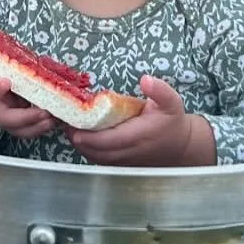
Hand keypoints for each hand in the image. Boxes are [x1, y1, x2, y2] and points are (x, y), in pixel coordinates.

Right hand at [0, 27, 56, 149]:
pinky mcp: (18, 110)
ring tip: (54, 118)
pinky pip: (28, 125)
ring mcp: (5, 109)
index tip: (6, 82)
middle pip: (4, 118)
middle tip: (44, 112)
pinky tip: (57, 116)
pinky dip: (42, 124)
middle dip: (24, 118)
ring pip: (18, 128)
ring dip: (37, 126)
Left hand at [69, 76, 216, 167]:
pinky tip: (80, 135)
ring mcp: (124, 161)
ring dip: (80, 144)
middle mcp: (128, 152)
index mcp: (138, 136)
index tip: (72, 124)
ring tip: (68, 126)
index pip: (108, 140)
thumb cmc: (172, 121)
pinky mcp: (121, 164)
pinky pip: (99, 160)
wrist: (180, 147)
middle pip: (96, 151)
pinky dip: (87, 150)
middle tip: (63, 121)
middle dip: (77, 138)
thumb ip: (160, 90)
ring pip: (95, 157)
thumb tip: (145, 79)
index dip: (88, 135)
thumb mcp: (171, 102)